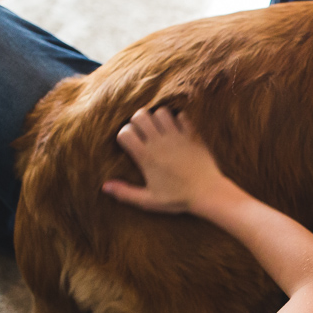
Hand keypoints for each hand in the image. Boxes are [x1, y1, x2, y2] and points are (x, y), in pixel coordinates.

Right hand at [103, 108, 226, 213]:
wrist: (208, 193)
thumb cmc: (178, 199)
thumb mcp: (149, 200)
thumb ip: (125, 193)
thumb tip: (104, 187)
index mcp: (146, 157)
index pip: (125, 132)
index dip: (123, 135)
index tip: (130, 144)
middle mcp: (160, 143)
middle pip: (140, 115)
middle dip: (137, 120)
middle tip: (143, 132)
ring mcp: (177, 137)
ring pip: (161, 111)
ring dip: (157, 117)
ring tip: (160, 129)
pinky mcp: (193, 135)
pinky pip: (182, 116)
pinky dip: (178, 119)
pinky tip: (177, 130)